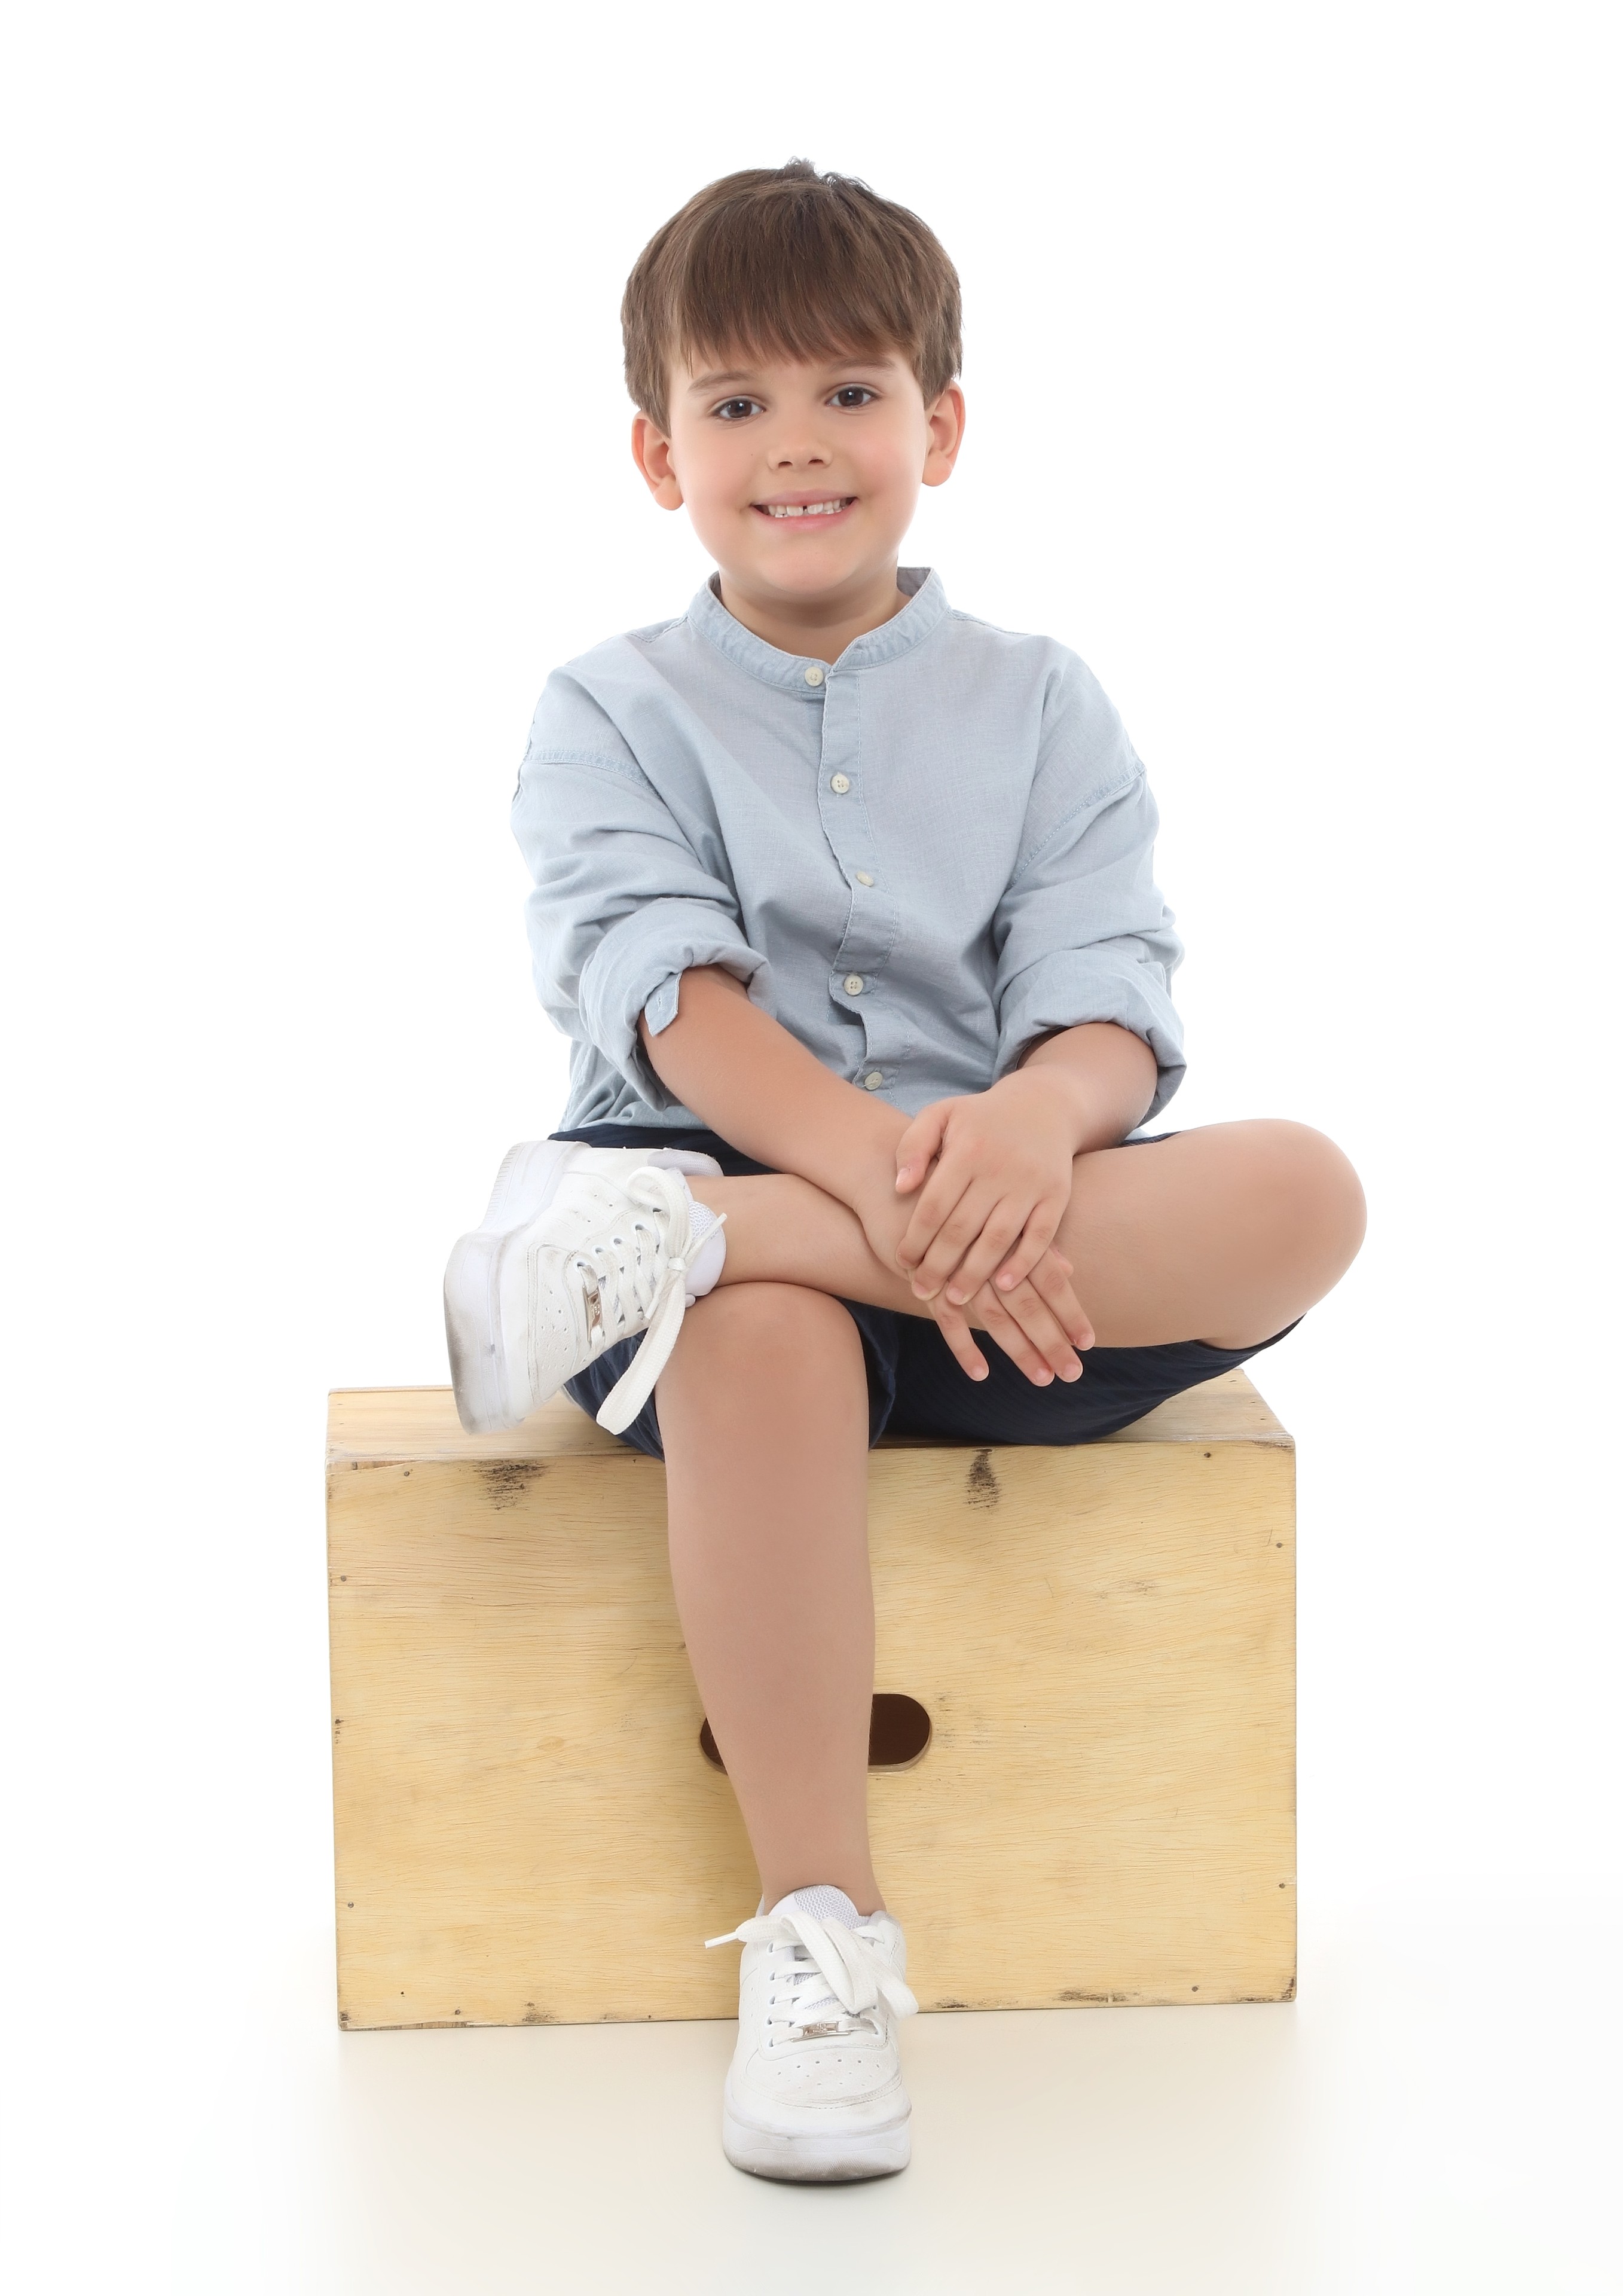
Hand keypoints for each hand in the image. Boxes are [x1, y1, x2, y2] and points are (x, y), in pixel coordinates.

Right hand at [852, 1170, 1086, 1386]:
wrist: (891, 1177)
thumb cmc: (959, 1191)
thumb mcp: (999, 1205)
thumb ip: (1033, 1238)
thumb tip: (1069, 1270)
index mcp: (1014, 1233)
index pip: (1052, 1281)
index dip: (1070, 1313)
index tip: (1088, 1343)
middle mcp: (990, 1253)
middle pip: (1029, 1305)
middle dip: (1053, 1343)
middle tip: (1073, 1374)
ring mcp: (957, 1268)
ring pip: (994, 1317)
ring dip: (1019, 1351)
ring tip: (1041, 1378)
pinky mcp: (927, 1279)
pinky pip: (946, 1319)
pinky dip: (963, 1347)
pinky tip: (981, 1373)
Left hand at [893, 1072, 1091, 1328]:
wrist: (1045, 1105)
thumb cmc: (980, 1118)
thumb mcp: (941, 1115)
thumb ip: (912, 1146)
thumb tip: (901, 1187)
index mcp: (966, 1149)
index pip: (934, 1206)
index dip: (916, 1239)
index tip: (902, 1263)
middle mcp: (999, 1167)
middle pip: (962, 1228)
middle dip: (938, 1266)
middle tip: (921, 1290)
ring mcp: (1030, 1183)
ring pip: (998, 1238)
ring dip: (975, 1273)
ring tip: (954, 1298)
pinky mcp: (1056, 1195)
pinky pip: (1040, 1236)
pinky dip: (1023, 1262)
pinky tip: (1003, 1284)